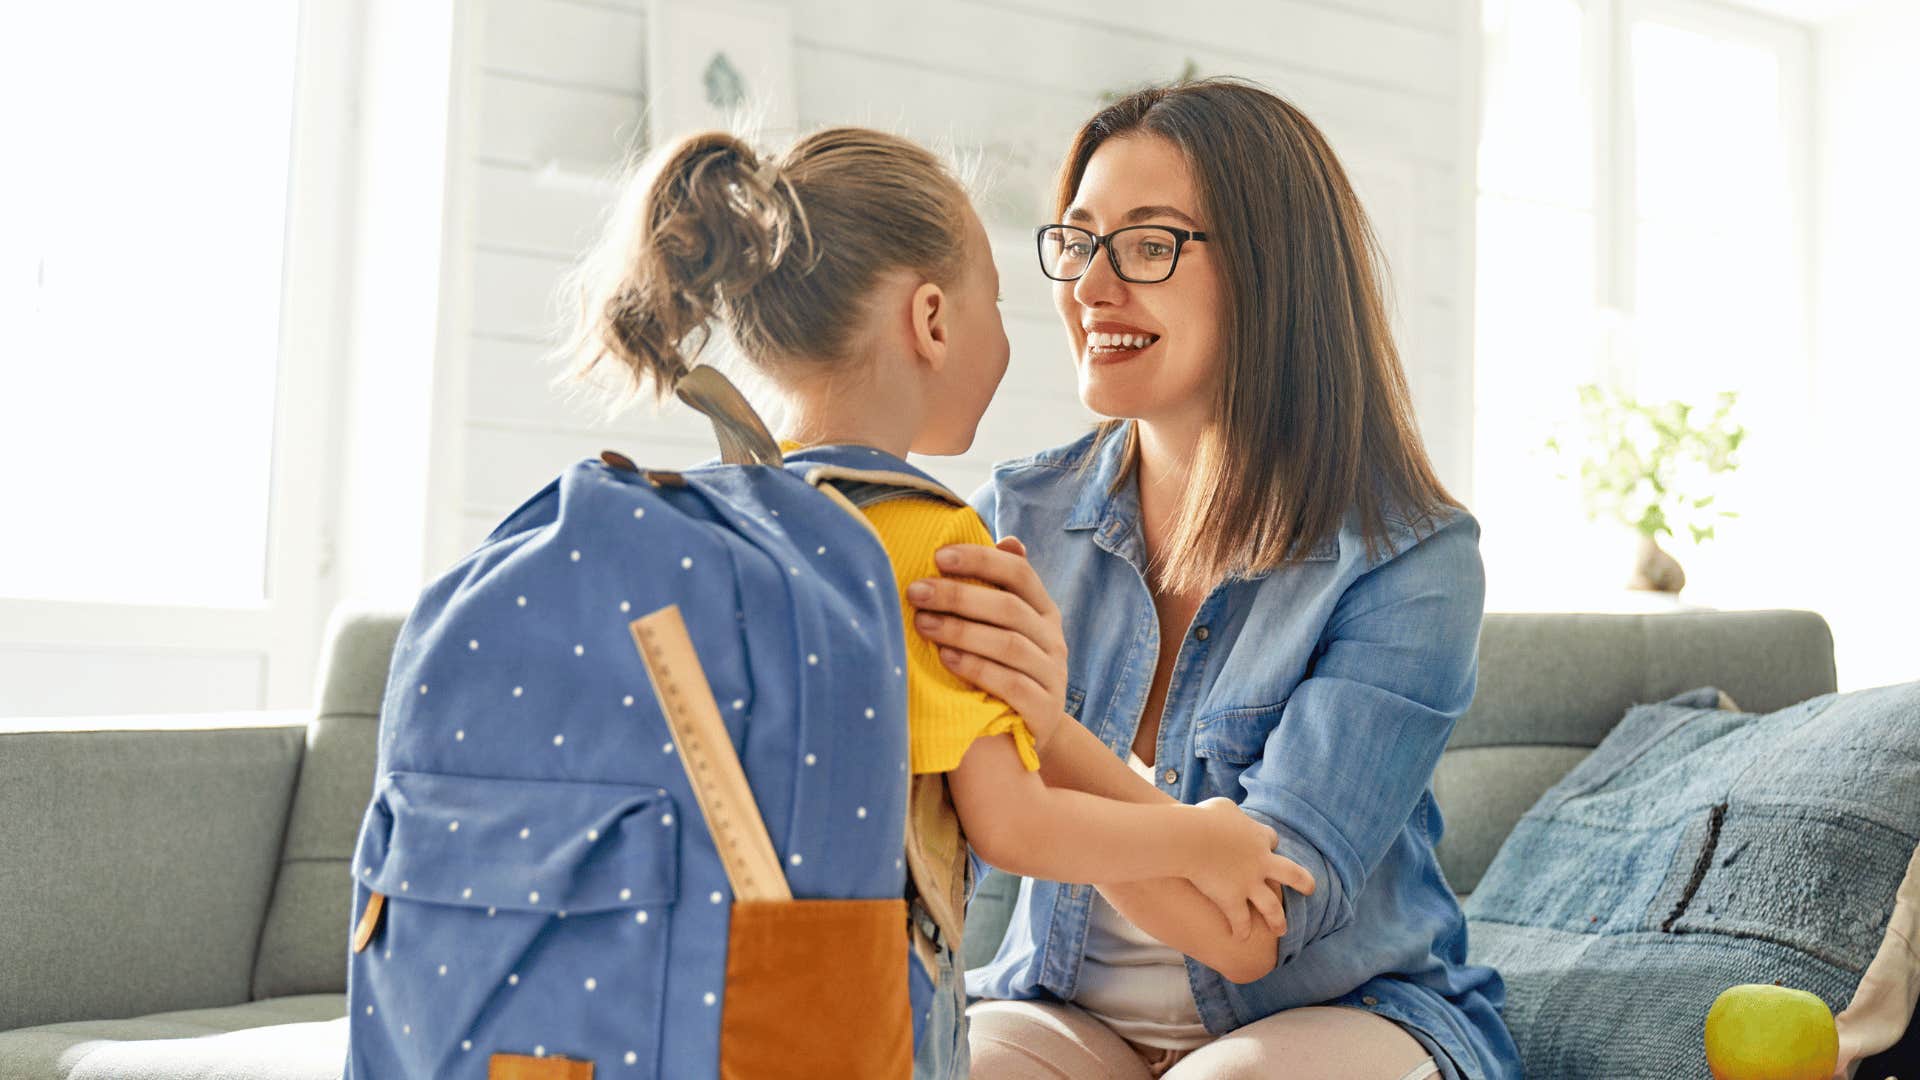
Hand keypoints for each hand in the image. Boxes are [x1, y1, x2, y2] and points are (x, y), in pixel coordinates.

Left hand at [907, 536, 1071, 753]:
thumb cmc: (1006, 669)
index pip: (1019, 573)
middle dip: (959, 596)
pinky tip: (947, 659)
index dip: (980, 560)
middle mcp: (1053, 640)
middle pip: (1009, 608)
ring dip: (961, 631)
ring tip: (923, 624)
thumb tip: (1009, 540)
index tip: (938, 556)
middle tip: (916, 592)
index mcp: (1044, 611)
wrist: (1027, 732)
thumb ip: (1002, 590)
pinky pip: (1012, 685)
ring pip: (1008, 645)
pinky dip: (977, 669)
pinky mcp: (1044, 710)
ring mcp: (1052, 676)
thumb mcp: (1007, 628)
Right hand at [1182, 798, 1316, 939]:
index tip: (1265, 848)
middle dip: (1303, 882)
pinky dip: (1241, 930)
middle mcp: (1261, 862)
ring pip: (1271, 907)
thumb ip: (1231, 812)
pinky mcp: (1232, 900)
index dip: (1268, 844)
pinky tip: (1240, 938)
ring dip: (1277, 920)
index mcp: (1259, 837)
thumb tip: (1226, 816)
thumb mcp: (1221, 806)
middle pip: (1292, 874)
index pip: (1271, 840)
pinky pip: (1240, 920)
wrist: (1191, 838)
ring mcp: (1249, 883)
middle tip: (1311, 889)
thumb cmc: (1203, 818)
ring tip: (1281, 930)